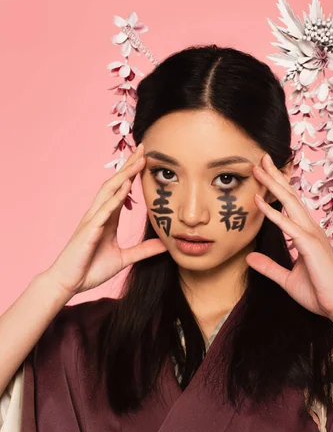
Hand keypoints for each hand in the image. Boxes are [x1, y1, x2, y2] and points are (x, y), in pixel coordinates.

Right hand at [45, 143, 166, 295]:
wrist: (69, 283)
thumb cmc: (90, 269)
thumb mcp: (124, 258)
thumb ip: (144, 250)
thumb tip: (165, 245)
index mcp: (107, 218)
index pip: (122, 190)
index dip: (133, 174)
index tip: (145, 159)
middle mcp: (99, 215)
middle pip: (115, 184)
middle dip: (129, 166)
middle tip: (143, 148)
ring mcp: (92, 221)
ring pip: (108, 192)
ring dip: (123, 176)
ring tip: (137, 160)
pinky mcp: (88, 232)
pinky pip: (102, 212)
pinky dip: (113, 199)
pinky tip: (124, 188)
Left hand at [246, 152, 332, 321]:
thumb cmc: (320, 293)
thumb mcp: (287, 279)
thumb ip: (269, 267)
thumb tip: (250, 258)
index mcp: (307, 235)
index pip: (290, 206)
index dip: (277, 189)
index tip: (264, 174)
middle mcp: (311, 230)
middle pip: (290, 197)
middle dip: (275, 176)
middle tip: (260, 159)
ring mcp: (312, 235)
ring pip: (289, 203)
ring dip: (272, 184)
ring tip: (258, 167)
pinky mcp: (309, 246)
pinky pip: (287, 225)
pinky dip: (272, 212)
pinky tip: (259, 199)